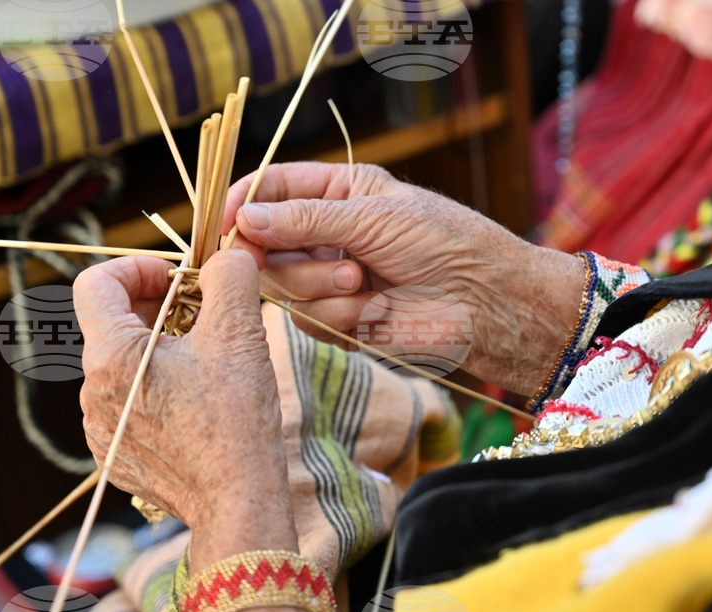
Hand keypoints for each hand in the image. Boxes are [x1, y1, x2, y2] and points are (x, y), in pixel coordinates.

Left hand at [74, 251, 340, 611]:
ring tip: (206, 363)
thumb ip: (230, 277)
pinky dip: (155, 390)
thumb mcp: (240, 334)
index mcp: (111, 356)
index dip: (136, 267)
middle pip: (111, 325)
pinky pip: (126, 405)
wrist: (238, 502)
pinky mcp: (115, 456)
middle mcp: (91, 392)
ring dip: (158, 351)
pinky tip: (195, 403)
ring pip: (120, 366)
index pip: (94, 283)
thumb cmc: (237, 420)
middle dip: (157, 308)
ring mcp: (100, 428)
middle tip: (205, 316)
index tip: (178, 279)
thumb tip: (227, 255)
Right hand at [222, 162, 588, 395]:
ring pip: (280, 287)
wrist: (483, 303)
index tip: (228, 223)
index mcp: (336, 192)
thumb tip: (243, 219)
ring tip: (367, 285)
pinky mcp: (337, 320)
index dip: (242, 204)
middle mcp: (325, 233)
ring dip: (322, 288)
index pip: (270, 189)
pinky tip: (377, 312)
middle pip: (263, 244)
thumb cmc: (444, 243)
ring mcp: (328, 278)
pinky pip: (306, 321)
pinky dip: (339, 317)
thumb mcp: (374, 216)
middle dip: (291, 257)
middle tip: (338, 264)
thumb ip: (305, 219)